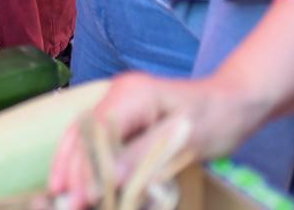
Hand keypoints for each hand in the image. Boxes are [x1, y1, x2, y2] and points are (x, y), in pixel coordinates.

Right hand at [48, 73, 266, 208]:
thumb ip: (143, 157)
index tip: (82, 196)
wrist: (235, 103)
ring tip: (58, 194)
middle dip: (72, 168)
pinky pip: (96, 140)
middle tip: (64, 202)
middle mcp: (118, 96)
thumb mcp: (184, 141)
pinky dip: (85, 161)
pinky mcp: (124, 120)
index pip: (97, 131)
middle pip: (84, 133)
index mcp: (132, 94)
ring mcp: (118, 106)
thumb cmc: (216, 119)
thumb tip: (111, 179)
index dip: (86, 164)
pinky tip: (77, 181)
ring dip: (71, 165)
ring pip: (83, 136)